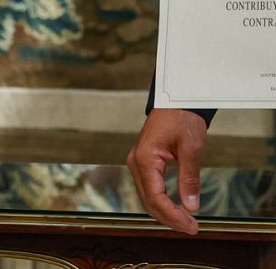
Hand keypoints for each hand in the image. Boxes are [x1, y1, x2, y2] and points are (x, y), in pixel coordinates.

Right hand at [127, 108, 206, 233]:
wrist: (174, 101)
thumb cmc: (181, 119)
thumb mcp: (191, 149)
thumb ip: (189, 178)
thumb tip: (192, 206)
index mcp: (144, 159)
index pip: (155, 197)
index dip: (173, 215)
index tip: (192, 226)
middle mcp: (136, 163)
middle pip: (148, 201)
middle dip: (169, 218)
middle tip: (192, 228)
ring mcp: (137, 163)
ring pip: (147, 197)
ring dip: (165, 212)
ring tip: (187, 222)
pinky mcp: (143, 164)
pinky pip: (149, 189)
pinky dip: (162, 202)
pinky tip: (177, 208)